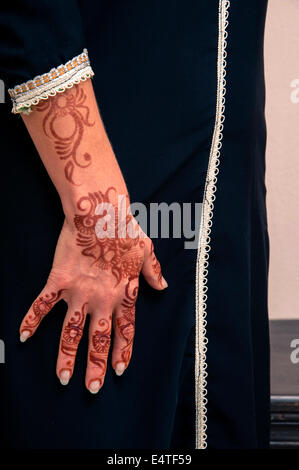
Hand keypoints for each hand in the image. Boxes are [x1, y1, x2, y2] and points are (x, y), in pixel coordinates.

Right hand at [19, 188, 166, 393]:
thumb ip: (154, 272)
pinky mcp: (59, 281)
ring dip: (66, 356)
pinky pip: (42, 306)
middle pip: (99, 339)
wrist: (98, 212)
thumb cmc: (124, 229)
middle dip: (96, 366)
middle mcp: (102, 299)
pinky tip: (23, 337)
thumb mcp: (146, 251)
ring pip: (71, 331)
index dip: (122, 352)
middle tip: (92, 388)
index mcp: (124, 294)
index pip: (125, 330)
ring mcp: (79, 292)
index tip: (119, 371)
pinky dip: (31, 321)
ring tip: (63, 377)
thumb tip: (163, 287)